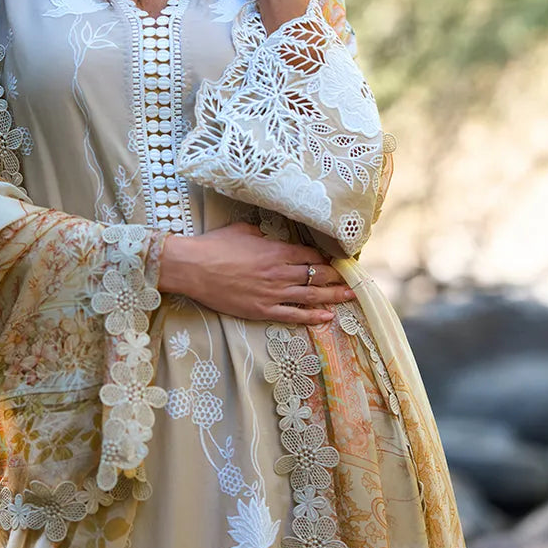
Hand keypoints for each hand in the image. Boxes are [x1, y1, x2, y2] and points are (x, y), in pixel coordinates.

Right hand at [159, 222, 355, 326]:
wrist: (193, 268)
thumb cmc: (214, 245)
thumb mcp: (243, 231)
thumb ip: (264, 235)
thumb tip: (273, 237)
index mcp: (276, 250)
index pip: (311, 254)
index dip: (327, 258)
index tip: (338, 260)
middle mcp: (279, 272)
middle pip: (317, 275)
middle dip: (337, 277)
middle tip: (354, 279)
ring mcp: (272, 293)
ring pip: (311, 296)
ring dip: (333, 296)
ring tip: (350, 296)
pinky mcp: (261, 310)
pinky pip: (293, 315)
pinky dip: (312, 317)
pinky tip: (327, 317)